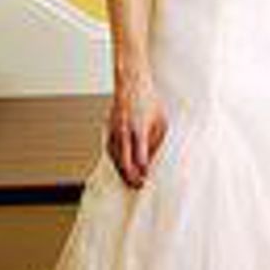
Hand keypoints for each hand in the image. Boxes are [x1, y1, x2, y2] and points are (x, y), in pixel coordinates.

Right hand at [106, 72, 167, 189]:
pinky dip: (115, 160)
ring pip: (114, 157)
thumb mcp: (160, 121)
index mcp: (139, 129)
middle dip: (130, 176)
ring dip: (121, 171)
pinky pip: (109, 149)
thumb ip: (157, 141)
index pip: (139, 158)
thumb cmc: (148, 100)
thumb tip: (154, 159)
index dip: (142, 171)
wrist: (132, 83)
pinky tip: (120, 166)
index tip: (146, 178)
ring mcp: (114, 130)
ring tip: (129, 181)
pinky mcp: (109, 128)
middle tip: (137, 186)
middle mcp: (124, 131)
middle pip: (124, 161)